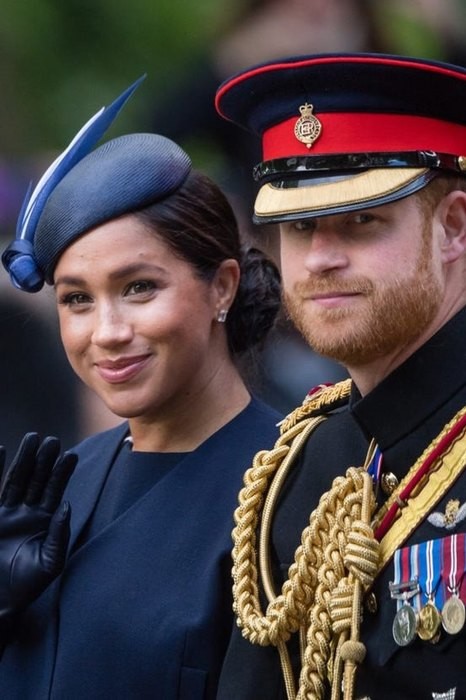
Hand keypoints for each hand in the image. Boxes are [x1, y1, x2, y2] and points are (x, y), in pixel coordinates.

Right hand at [0, 433, 76, 621]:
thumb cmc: (27, 585)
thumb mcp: (50, 562)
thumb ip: (59, 535)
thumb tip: (66, 507)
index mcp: (45, 520)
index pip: (55, 491)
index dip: (62, 473)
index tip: (70, 455)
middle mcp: (26, 512)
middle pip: (37, 479)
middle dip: (44, 460)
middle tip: (51, 440)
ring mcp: (6, 512)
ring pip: (16, 480)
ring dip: (24, 460)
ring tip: (32, 438)